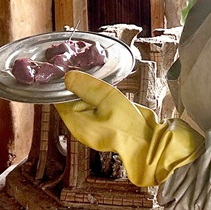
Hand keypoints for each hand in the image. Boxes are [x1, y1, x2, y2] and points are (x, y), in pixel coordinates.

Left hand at [55, 70, 203, 186]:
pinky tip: (109, 92)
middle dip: (79, 85)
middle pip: (72, 100)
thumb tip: (67, 77)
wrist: (150, 142)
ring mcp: (93, 127)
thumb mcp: (106, 99)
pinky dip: (100, 98)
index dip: (64, 83)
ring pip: (86, 103)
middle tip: (89, 69)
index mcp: (76, 123)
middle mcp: (81, 127)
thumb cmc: (128, 125)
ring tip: (101, 79)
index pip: (60, 99)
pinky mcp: (105, 125)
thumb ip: (86, 87)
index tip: (71, 67)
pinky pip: (97, 107)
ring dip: (92, 91)